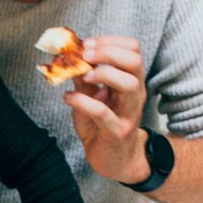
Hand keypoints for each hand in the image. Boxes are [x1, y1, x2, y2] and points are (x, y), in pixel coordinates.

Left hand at [62, 36, 150, 183]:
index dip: (110, 41)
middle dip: (108, 52)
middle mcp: (134, 93)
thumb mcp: (91, 98)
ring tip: (82, 76)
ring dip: (103, 73)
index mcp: (130, 80)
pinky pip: (103, 113)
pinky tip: (68, 98)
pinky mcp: (117, 132)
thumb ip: (84, 80)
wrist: (114, 161)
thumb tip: (69, 58)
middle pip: (134, 60)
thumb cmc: (102, 127)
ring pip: (129, 83)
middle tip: (84, 55)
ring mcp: (128, 113)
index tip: (86, 44)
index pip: (133, 49)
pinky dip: (82, 102)